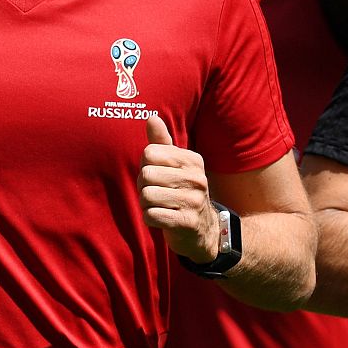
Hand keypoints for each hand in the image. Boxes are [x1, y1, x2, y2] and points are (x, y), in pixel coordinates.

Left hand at [140, 114, 220, 261]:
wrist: (203, 229)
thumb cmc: (181, 192)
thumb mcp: (175, 166)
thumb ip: (162, 142)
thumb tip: (152, 117)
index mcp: (192, 160)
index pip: (149, 153)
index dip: (146, 166)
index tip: (158, 176)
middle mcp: (196, 178)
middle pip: (146, 174)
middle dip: (143, 187)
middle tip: (156, 194)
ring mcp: (193, 201)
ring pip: (146, 196)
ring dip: (146, 204)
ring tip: (159, 206)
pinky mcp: (187, 223)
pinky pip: (151, 216)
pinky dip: (150, 219)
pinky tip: (162, 219)